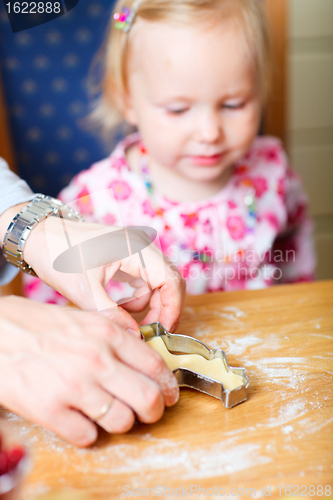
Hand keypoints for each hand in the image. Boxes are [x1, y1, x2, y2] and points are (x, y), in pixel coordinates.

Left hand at [0, 203, 185, 331]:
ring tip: (129, 319)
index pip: (171, 279)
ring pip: (159, 281)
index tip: (162, 331)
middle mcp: (141, 246)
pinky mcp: (128, 256)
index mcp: (135, 249)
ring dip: (151, 304)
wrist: (40, 237)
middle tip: (150, 332)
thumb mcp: (83, 291)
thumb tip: (134, 336)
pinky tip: (120, 305)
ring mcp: (136, 249)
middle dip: (164, 308)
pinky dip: (139, 296)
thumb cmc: (58, 255)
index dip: (172, 307)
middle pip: (170, 280)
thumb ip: (111, 314)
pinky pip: (146, 279)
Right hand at [0, 296, 178, 446]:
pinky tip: (81, 419)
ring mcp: (74, 387)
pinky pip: (87, 436)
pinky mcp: (50, 411)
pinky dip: (89, 432)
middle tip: (150, 412)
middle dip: (155, 411)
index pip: (155, 365)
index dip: (169, 385)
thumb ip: (116, 336)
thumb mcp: (85, 319)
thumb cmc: (40, 326)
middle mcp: (96, 360)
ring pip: (122, 421)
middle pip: (148, 398)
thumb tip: (145, 357)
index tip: (170, 395)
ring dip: (121, 422)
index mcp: (107, 334)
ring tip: (111, 414)